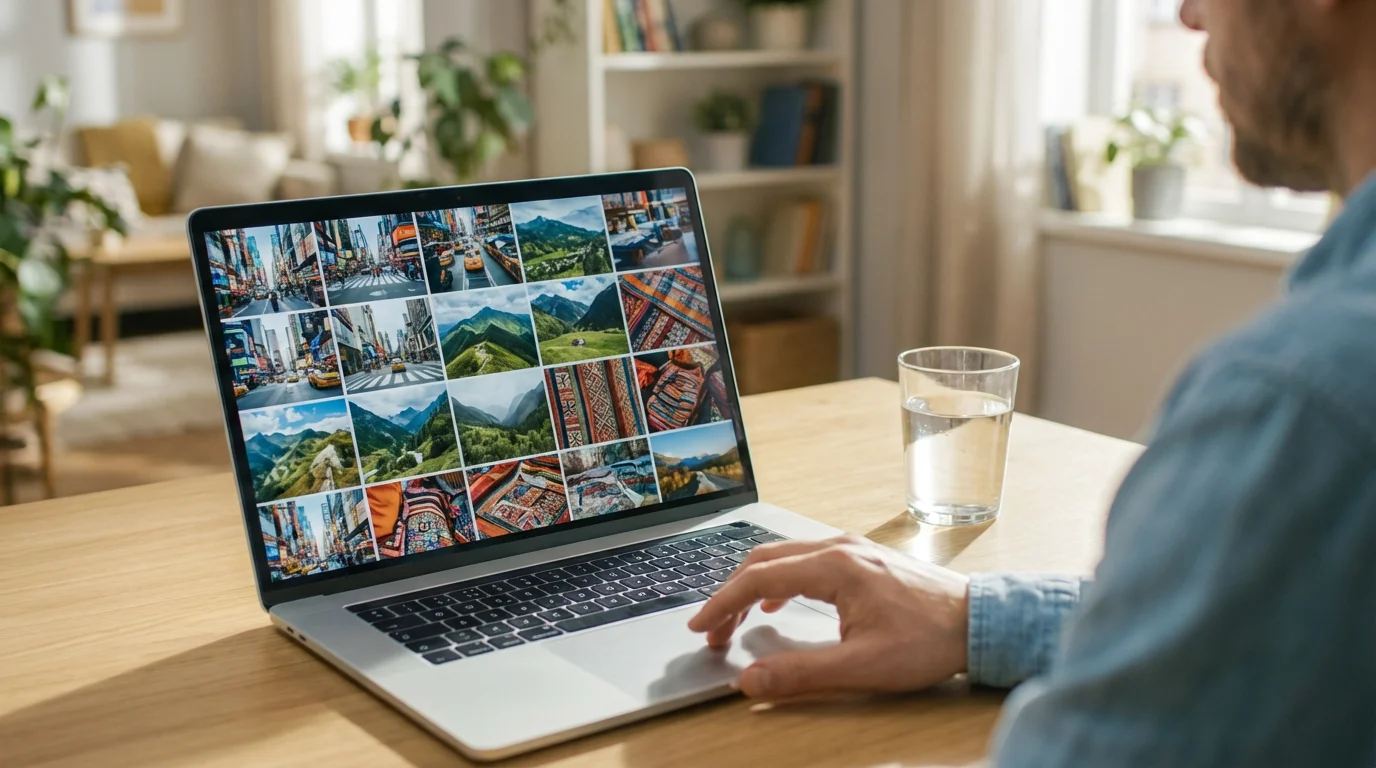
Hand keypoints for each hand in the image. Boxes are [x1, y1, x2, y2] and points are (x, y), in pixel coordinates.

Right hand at [687, 535, 970, 699]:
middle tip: (713, 631)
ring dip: (753, 586)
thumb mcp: (862, 666)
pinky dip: (778, 580)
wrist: (980, 622)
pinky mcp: (863, 558)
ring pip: (783, 557)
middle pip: (764, 561)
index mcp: (834, 567)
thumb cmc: (930, 640)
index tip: (700, 628)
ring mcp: (852, 549)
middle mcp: (839, 548)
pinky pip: (805, 560)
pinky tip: (778, 603)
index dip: (722, 603)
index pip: (759, 578)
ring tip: (736, 620)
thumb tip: (752, 681)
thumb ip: (801, 673)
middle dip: (730, 595)